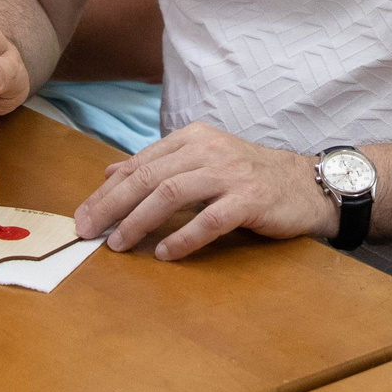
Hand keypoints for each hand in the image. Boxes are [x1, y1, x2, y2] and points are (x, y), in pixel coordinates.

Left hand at [71, 122, 336, 260]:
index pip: (139, 163)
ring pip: (171, 193)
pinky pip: (209, 219)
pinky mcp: (249, 198)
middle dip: (111, 205)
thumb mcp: (203, 161)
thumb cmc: (251, 176)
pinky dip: (184, 237)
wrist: (308, 185)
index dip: (106, 191)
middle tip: (87, 230)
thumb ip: (160, 165)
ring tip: (118, 244)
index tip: (82, 215)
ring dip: (139, 220)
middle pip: (149, 176)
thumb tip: (110, 172)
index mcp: (193, 138)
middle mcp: (208, 150)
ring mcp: (230, 173)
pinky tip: (165, 253)